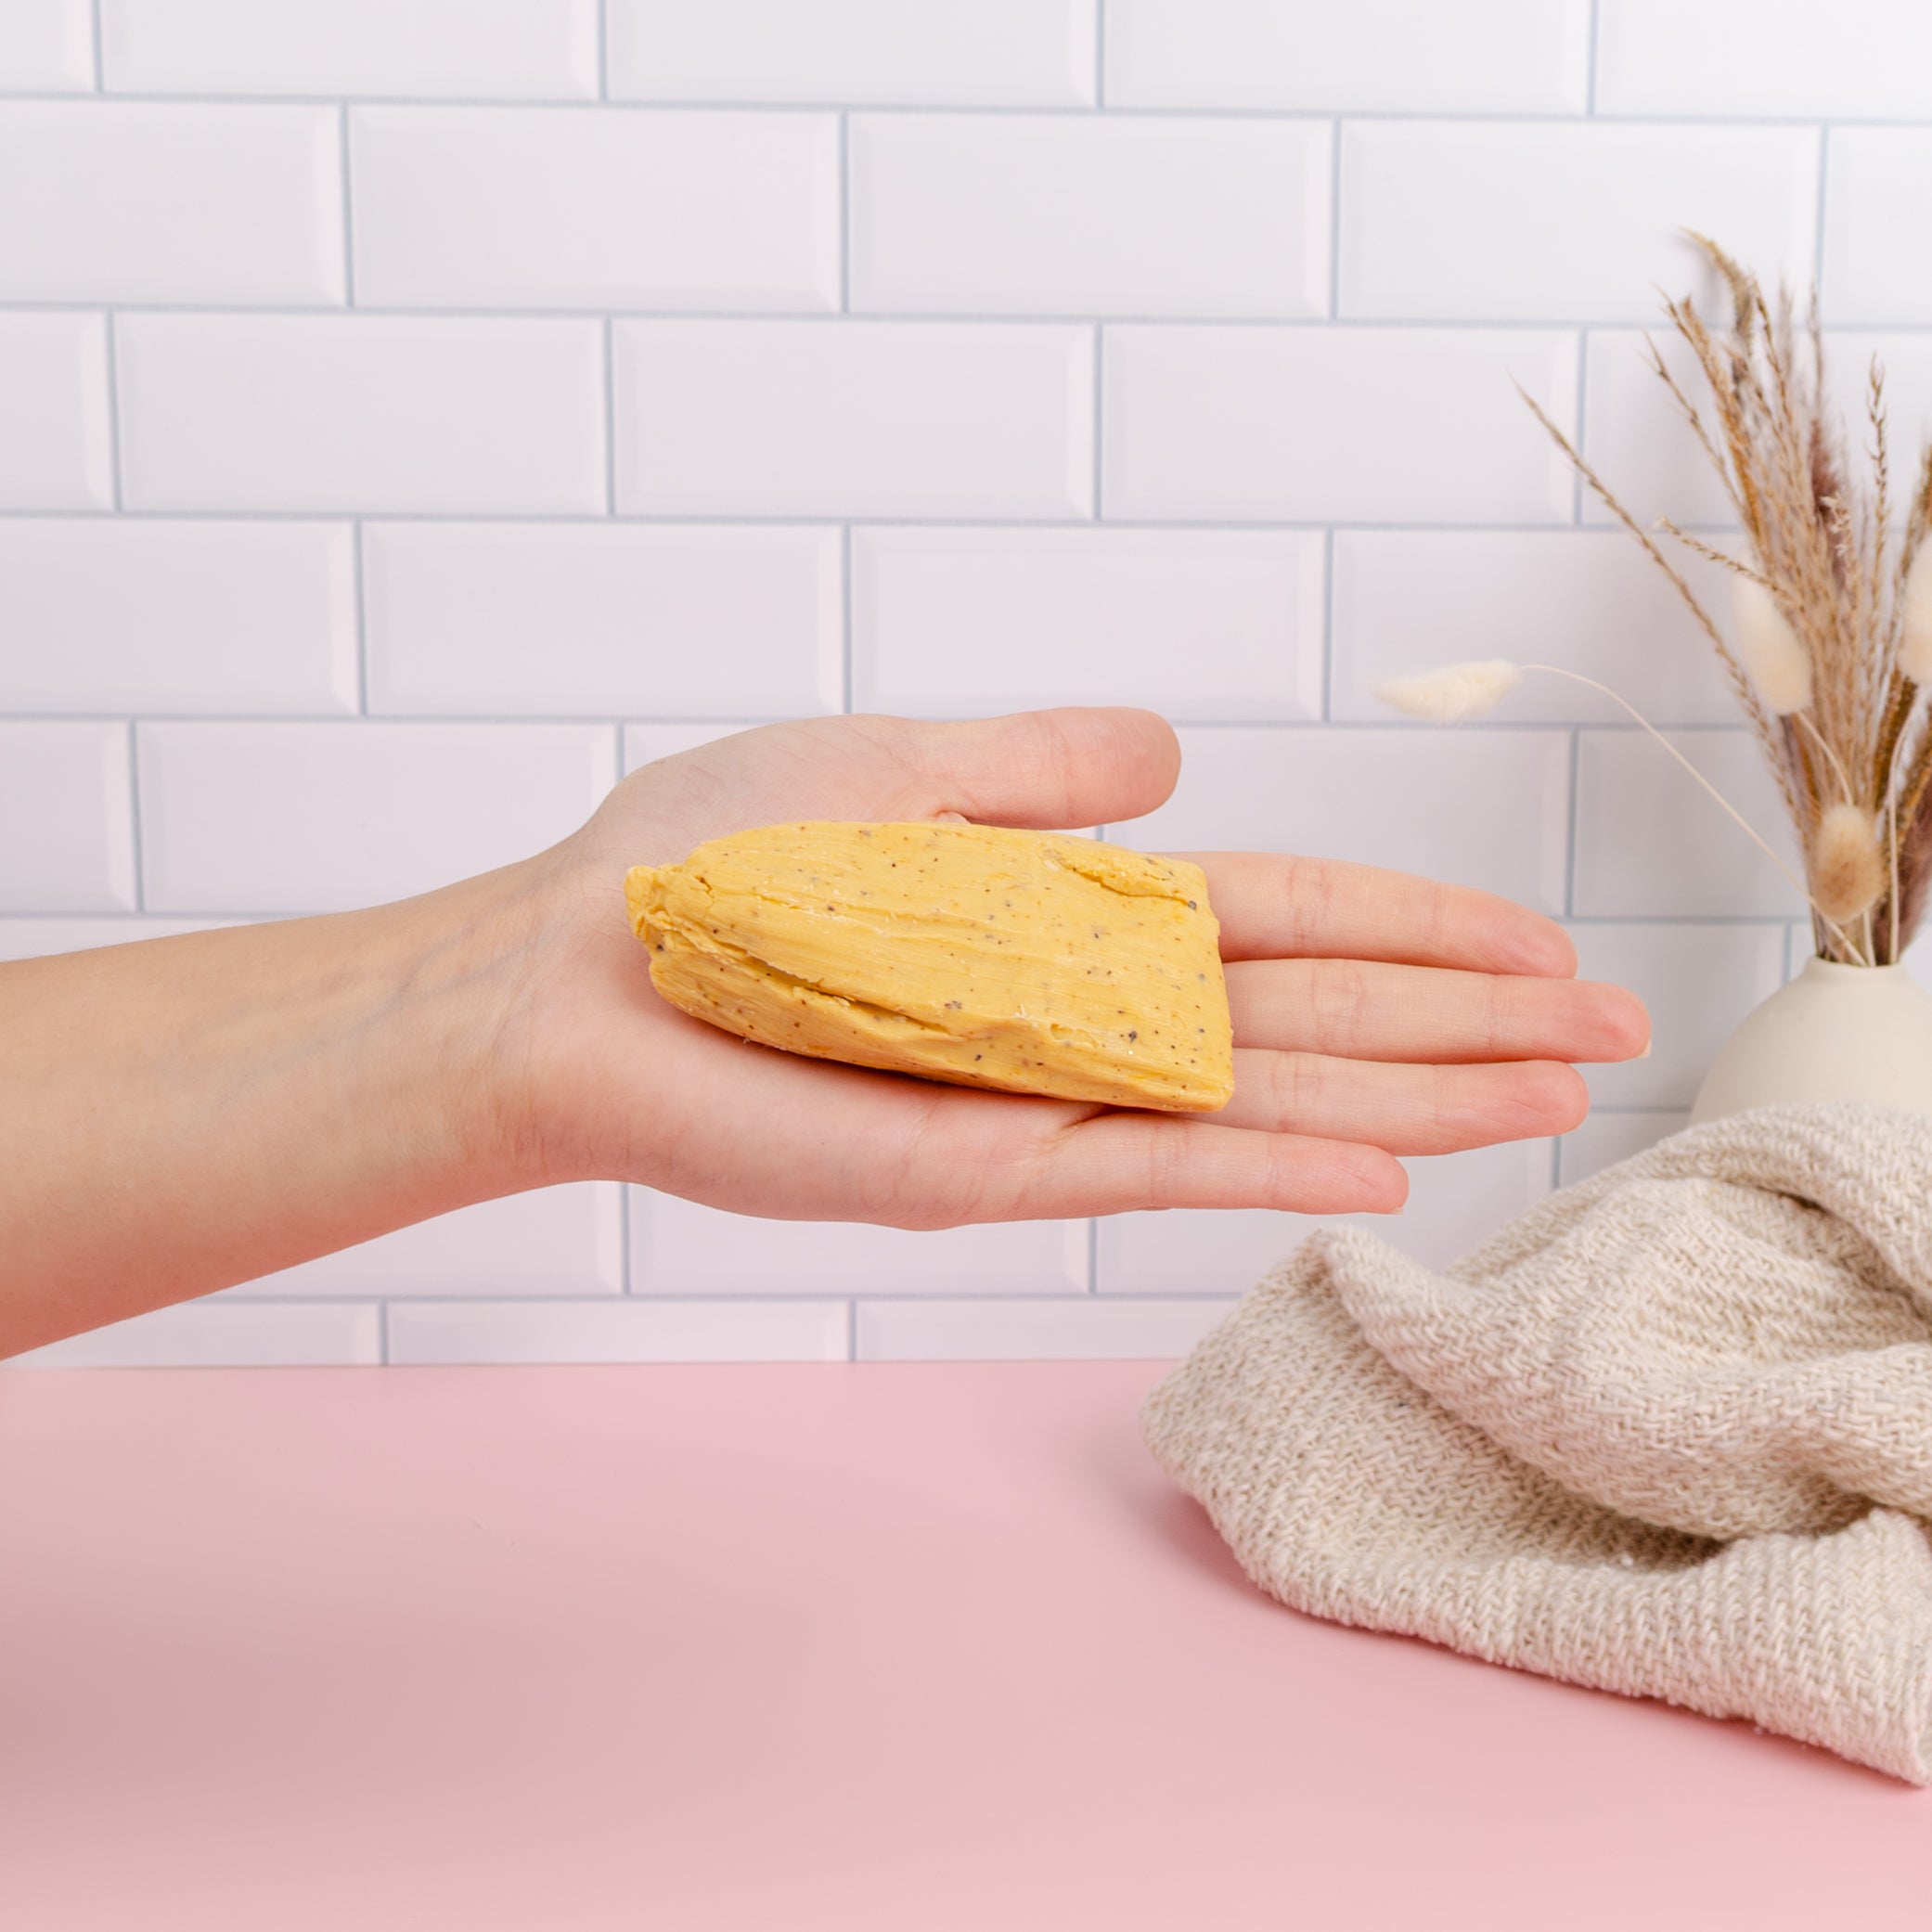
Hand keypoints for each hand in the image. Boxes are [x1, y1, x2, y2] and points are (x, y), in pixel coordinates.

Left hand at [503, 709, 1647, 1226]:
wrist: (568, 974)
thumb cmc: (706, 864)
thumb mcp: (893, 765)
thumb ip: (1040, 770)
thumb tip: (1173, 756)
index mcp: (1071, 907)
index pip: (1285, 917)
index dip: (1418, 928)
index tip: (1540, 943)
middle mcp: (1084, 1008)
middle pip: (1314, 1013)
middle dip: (1465, 1022)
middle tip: (1613, 1036)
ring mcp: (1046, 1092)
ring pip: (1268, 1094)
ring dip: (1416, 1094)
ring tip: (1556, 1100)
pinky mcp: (984, 1166)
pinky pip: (1156, 1169)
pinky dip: (1273, 1173)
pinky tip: (1388, 1174)